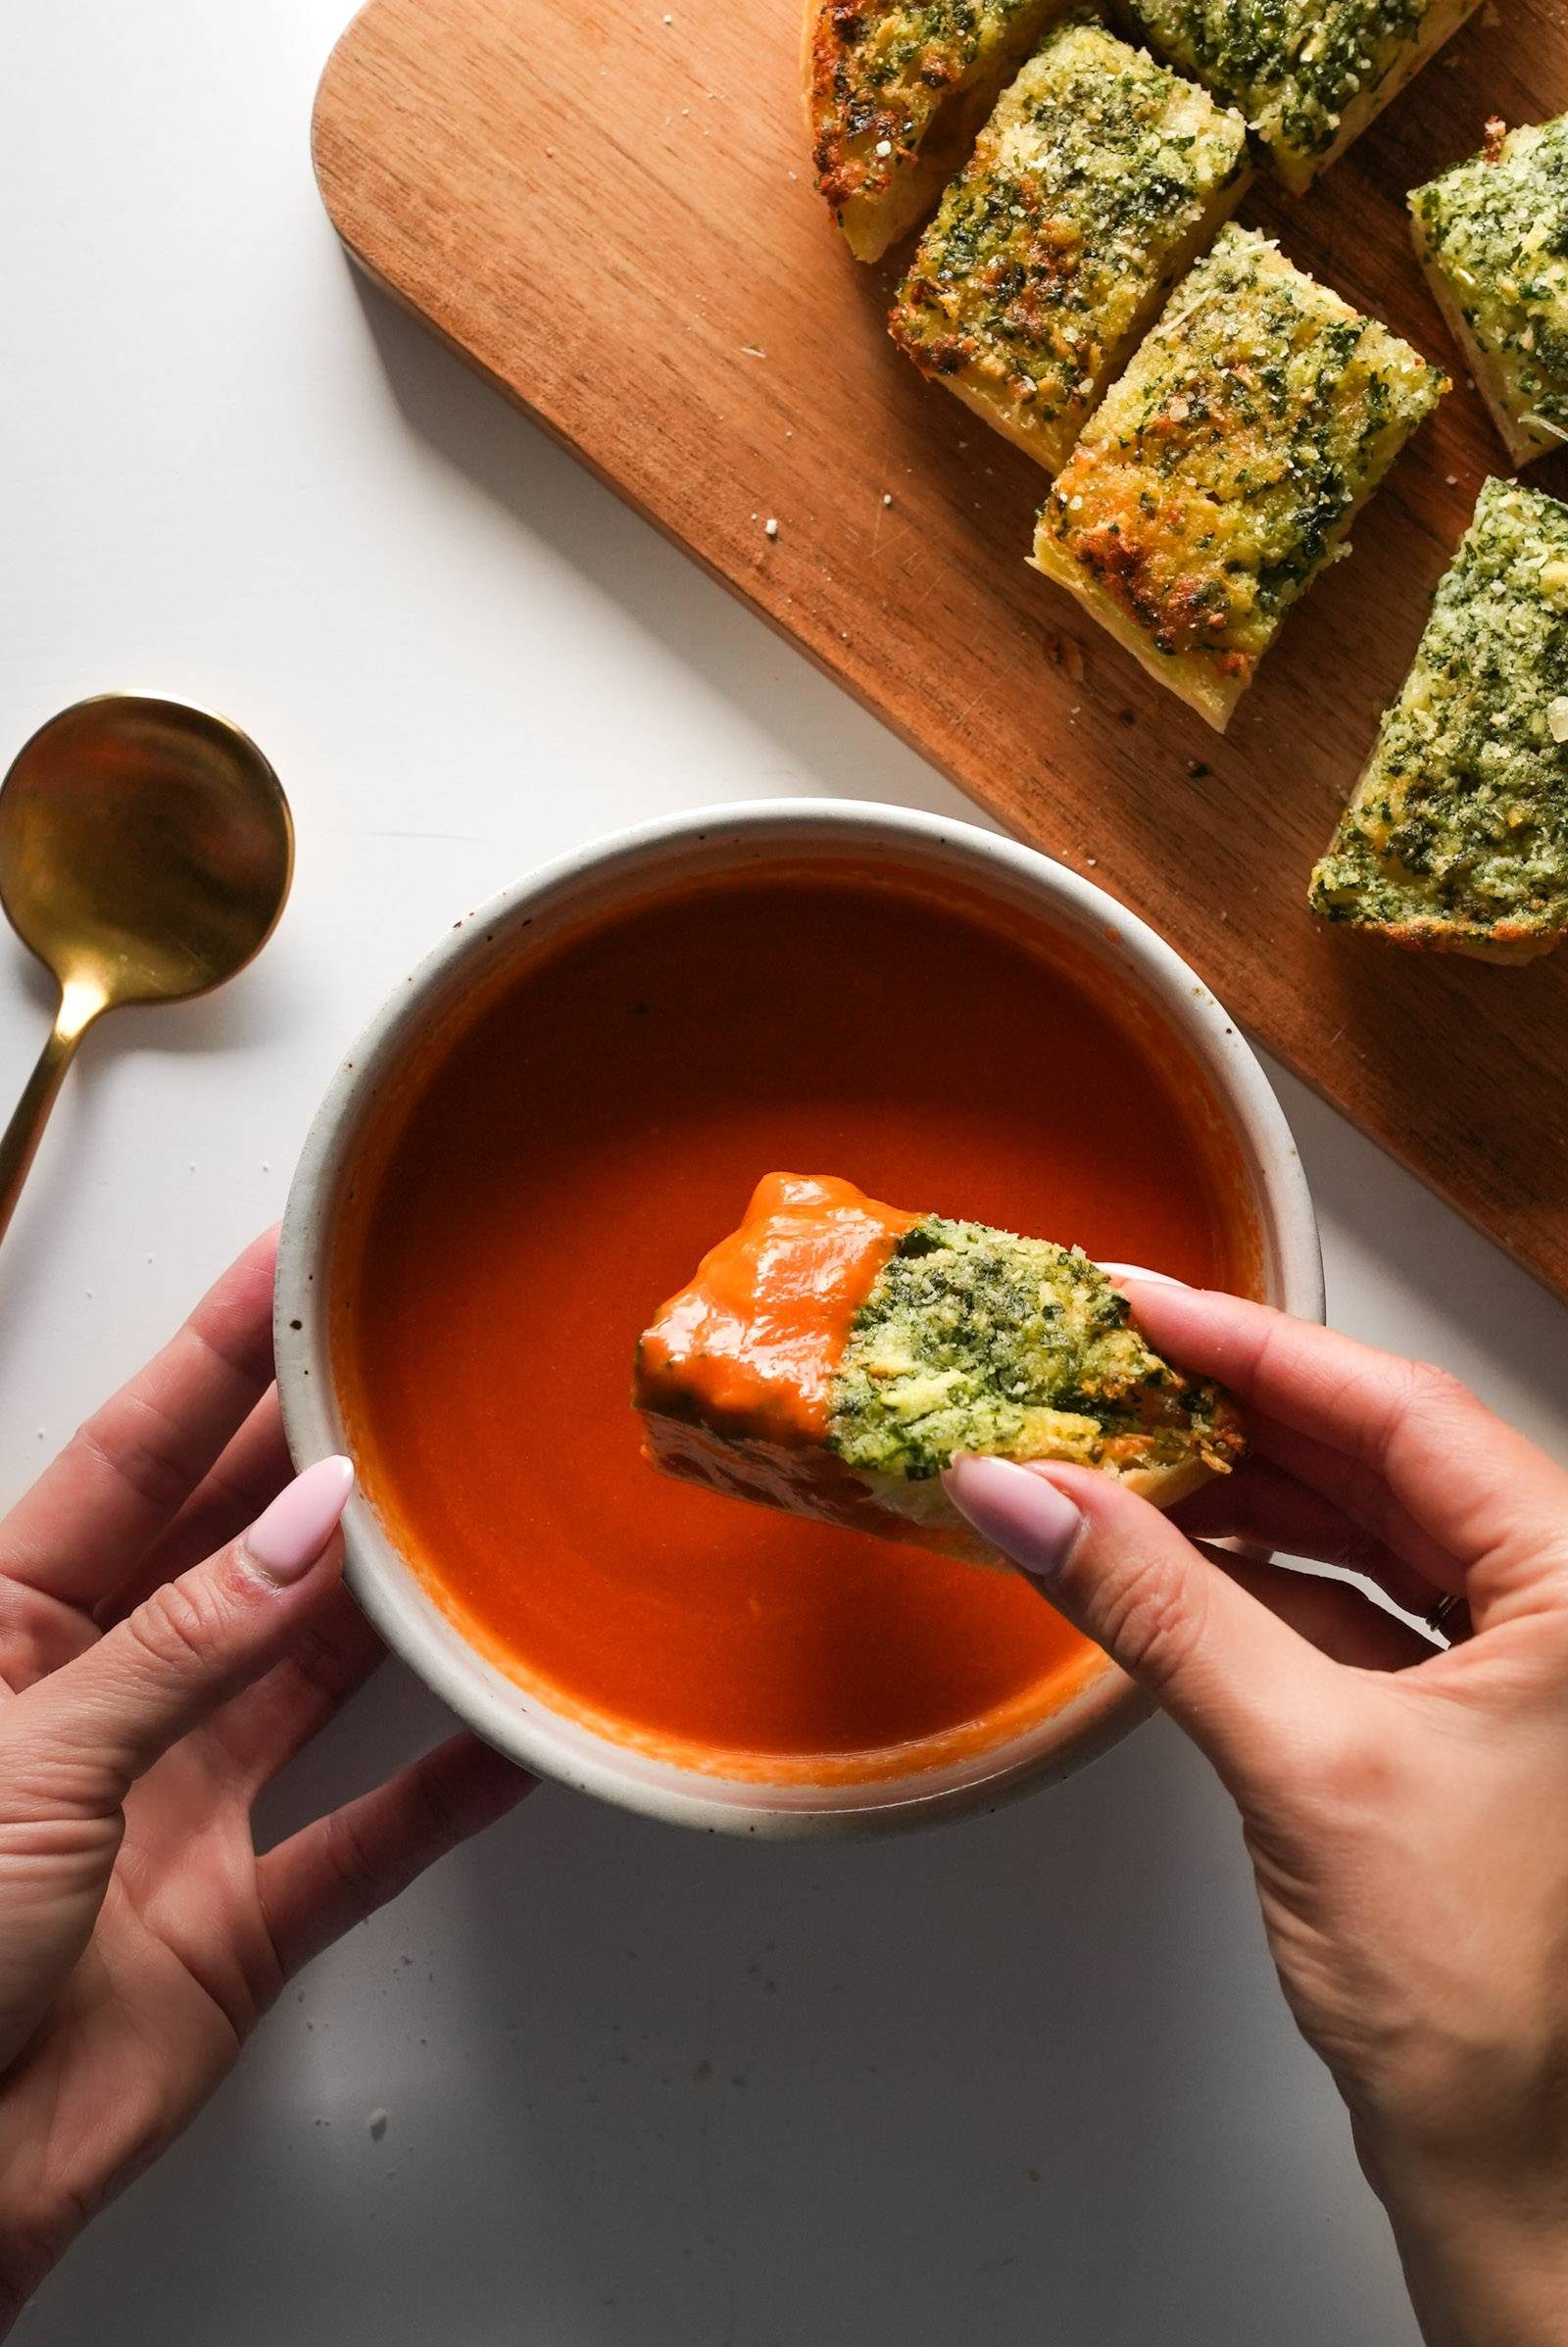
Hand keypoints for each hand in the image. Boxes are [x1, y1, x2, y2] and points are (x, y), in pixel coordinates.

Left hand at [0, 1233, 530, 2328]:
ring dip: (390, 1608)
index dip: (212, 1360)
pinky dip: (443, 1793)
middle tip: (413, 1375)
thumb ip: (182, 1645)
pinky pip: (363, 1838)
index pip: (127, 1459)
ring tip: (479, 1525)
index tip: (288, 1271)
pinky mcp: (230, 1922)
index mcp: (6, 1633)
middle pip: (229, 1548)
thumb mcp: (28, 1762)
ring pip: (306, 1674)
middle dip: (319, 1460)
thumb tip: (302, 1527)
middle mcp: (98, 1702)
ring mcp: (169, 1808)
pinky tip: (508, 1735)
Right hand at [947, 1285, 1567, 2346]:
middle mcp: (1566, 1608)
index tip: (1141, 1305)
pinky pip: (1350, 1607)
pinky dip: (1253, 1580)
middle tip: (1106, 1369)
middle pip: (1380, 1458)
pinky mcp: (1463, 1724)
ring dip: (1236, 1496)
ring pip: (1363, 1531)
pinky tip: (1166, 1560)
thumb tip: (1034, 1495)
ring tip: (1114, 1454)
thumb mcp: (1304, 1759)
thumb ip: (1157, 1607)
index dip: (1255, 1346)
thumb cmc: (1486, 1998)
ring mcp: (1521, 1667)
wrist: (1513, 2167)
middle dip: (1232, 1413)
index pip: (1399, 1411)